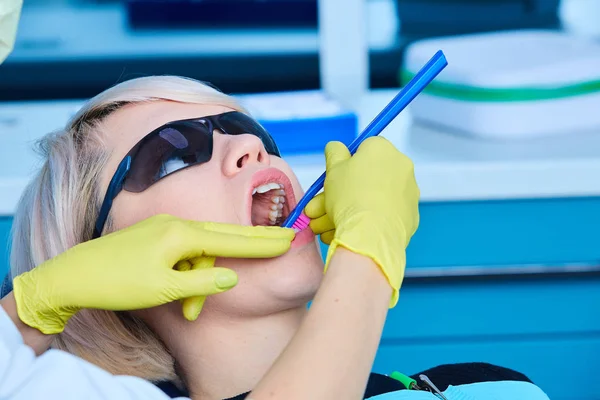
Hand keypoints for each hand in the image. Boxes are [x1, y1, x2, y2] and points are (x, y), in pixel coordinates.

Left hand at [13, 214, 294, 333]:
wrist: (72, 275)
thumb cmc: (118, 282)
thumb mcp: (165, 289)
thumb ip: (203, 281)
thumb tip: (233, 275)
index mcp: (181, 234)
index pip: (232, 239)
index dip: (262, 242)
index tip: (289, 238)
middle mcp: (176, 225)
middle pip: (222, 238)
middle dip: (250, 245)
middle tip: (284, 240)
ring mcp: (164, 229)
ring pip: (199, 253)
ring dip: (201, 282)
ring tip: (189, 312)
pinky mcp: (154, 238)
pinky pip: (183, 255)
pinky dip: (186, 276)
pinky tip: (180, 296)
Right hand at [304, 138, 419, 306]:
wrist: (370, 235)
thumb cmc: (349, 197)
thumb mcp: (333, 169)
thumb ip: (334, 153)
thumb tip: (337, 147)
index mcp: (383, 149)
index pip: (364, 150)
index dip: (346, 166)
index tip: (334, 180)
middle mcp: (401, 167)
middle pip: (366, 179)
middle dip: (339, 196)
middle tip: (319, 211)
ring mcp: (409, 194)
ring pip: (372, 200)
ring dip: (348, 212)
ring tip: (324, 229)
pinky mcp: (410, 217)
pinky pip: (384, 216)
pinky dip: (368, 223)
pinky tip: (347, 233)